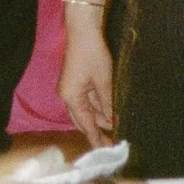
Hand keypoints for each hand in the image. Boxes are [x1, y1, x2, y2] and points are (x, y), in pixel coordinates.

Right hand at [57, 14, 114, 144]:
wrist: (83, 32)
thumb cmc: (92, 54)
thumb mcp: (104, 80)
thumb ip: (107, 102)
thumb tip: (111, 121)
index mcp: (71, 97)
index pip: (85, 123)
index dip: (95, 138)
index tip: (104, 151)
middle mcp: (67, 96)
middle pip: (83, 119)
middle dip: (97, 131)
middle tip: (112, 143)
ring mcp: (70, 90)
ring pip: (86, 110)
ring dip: (99, 118)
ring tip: (116, 127)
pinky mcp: (76, 83)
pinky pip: (87, 101)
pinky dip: (98, 108)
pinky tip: (109, 112)